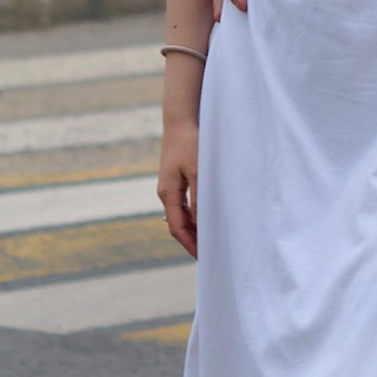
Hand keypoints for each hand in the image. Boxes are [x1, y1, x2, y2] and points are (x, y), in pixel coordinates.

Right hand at [158, 121, 199, 256]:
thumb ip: (199, 198)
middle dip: (192, 240)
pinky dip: (194, 215)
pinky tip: (206, 217)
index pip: (177, 228)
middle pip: (178, 224)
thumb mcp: (198, 171)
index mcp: (168, 193)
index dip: (190, 244)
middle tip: (209, 253)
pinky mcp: (176, 179)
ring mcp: (170, 186)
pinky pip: (184, 204)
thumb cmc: (190, 143)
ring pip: (181, 215)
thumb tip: (201, 223)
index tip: (204, 257)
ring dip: (194, 228)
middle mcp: (166, 193)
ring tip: (210, 240)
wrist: (181, 120)